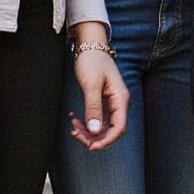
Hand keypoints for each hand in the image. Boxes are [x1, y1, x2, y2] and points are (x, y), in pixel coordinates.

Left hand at [69, 36, 128, 150]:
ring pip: (102, 127)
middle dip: (94, 138)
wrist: (90, 46)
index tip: (91, 147)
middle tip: (76, 135)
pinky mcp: (102, 102)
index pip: (119, 128)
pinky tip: (74, 119)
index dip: (107, 141)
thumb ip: (93, 107)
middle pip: (111, 131)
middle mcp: (118, 104)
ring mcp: (110, 104)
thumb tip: (94, 130)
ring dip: (88, 131)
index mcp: (120, 99)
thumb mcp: (91, 84)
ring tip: (73, 127)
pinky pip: (96, 120)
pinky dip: (85, 123)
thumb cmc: (93, 61)